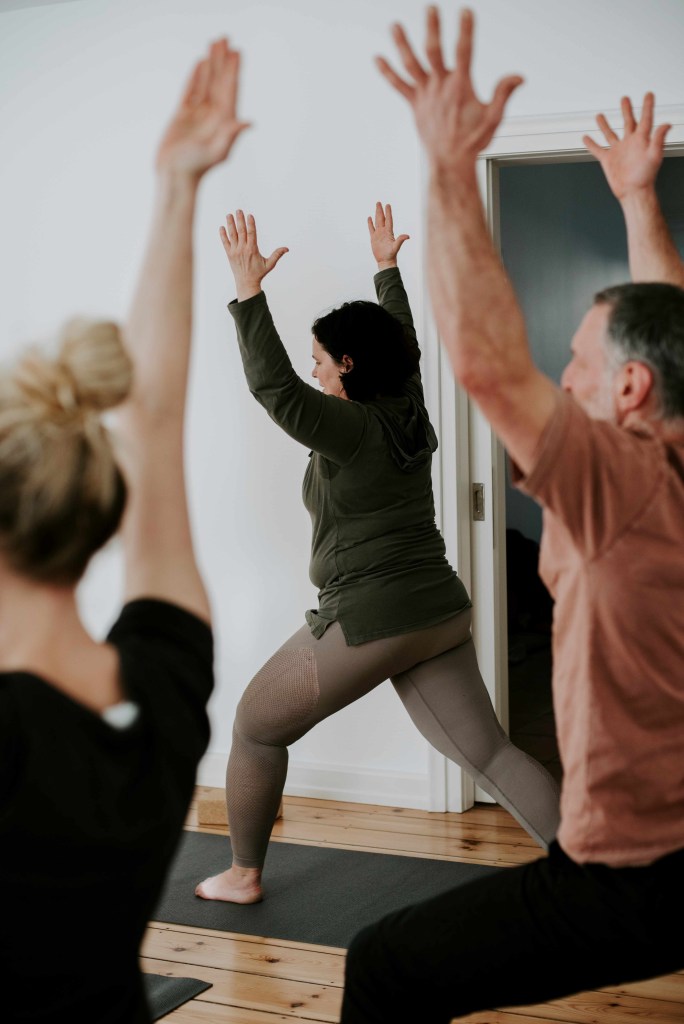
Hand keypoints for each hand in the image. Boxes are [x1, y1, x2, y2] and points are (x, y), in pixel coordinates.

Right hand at [155, 38, 249, 179]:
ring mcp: (198, 113)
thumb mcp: (217, 152)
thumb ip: (231, 136)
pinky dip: (195, 76)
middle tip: (226, 39)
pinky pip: (190, 90)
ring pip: (206, 82)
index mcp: (223, 120)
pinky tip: (200, 64)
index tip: (237, 52)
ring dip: (210, 64)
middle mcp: (213, 114)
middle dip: (223, 60)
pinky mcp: (183, 114)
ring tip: (214, 44)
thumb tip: (247, 122)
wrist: (175, 175)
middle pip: (219, 81)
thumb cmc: (196, 167)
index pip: (230, 89)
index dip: (233, 70)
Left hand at [220, 210, 288, 300]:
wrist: (246, 283)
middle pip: (241, 231)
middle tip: (238, 210)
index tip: (249, 215)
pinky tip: (222, 227)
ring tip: (229, 215)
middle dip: (240, 220)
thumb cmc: (258, 273)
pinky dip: (223, 235)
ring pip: (232, 235)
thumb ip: (277, 255)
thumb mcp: (269, 264)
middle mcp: (243, 249)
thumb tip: (287, 249)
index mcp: (253, 250)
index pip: (251, 234)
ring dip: (230, 224)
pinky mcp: (229, 254)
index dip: (250, 224)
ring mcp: (235, 251)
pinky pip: (225, 242)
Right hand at [368, 202, 408, 268]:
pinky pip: (371, 229)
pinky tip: (369, 218)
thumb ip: (400, 240)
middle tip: (379, 202)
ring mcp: (379, 234)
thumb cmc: (391, 255)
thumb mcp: (396, 247)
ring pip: (377, 222)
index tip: (388, 205)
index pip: (388, 220)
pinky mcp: (374, 238)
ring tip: (376, 207)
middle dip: (380, 210)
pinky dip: (370, 223)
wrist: (385, 261)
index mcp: (389, 232)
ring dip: (376, 214)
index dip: (388, 212)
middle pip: (382, 218)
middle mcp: (384, 232)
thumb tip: (408, 236)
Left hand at [376, 7, 522, 177]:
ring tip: (394, 25)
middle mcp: (440, 88)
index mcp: (460, 88)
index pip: (464, 52)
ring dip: (402, 44)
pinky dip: (387, 72)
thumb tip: (518, 77)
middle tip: (430, 7)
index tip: (465, 11)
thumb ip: (503, 94)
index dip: (465, 30)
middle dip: (432, 28)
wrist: (449, 163)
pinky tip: (377, 58)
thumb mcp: (493, 118)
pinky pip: (398, 86)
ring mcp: (425, 95)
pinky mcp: (415, 104)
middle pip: (433, 52)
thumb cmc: (471, 142)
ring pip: (411, 65)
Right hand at [583, 94, 670, 201]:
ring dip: (604, 125)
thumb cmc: (646, 176)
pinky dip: (591, 144)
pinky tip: (586, 138)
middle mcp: (629, 143)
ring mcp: (618, 151)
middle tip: (625, 99)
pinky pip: (597, 149)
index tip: (649, 94)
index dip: (647, 106)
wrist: (633, 192)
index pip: (645, 119)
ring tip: (599, 115)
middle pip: (628, 122)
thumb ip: (659, 138)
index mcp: (641, 139)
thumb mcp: (655, 155)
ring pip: (610, 133)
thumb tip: (666, 124)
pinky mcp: (608, 160)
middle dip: (626, 110)